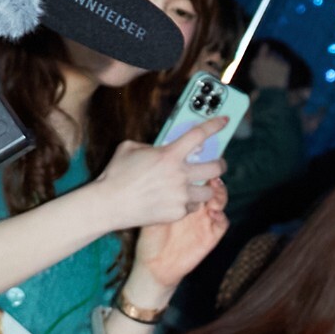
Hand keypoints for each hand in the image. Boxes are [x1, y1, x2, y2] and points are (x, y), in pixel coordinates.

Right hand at [93, 119, 221, 235]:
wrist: (109, 204)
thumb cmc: (116, 174)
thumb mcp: (130, 148)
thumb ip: (151, 146)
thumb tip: (161, 148)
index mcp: (169, 155)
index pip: (199, 135)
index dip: (215, 125)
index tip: (225, 120)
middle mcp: (180, 175)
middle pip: (216, 168)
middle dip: (221, 164)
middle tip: (217, 163)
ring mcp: (181, 196)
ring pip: (209, 191)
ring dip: (205, 187)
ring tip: (196, 185)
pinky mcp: (177, 213)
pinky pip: (193, 207)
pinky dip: (188, 203)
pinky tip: (178, 200)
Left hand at [128, 162, 226, 297]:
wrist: (153, 261)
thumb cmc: (147, 230)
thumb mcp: (150, 202)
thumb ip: (157, 183)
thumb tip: (155, 157)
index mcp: (182, 191)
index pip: (194, 170)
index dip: (199, 158)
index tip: (197, 147)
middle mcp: (196, 203)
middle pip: (212, 180)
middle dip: (214, 171)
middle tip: (207, 166)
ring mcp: (205, 218)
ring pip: (220, 199)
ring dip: (219, 192)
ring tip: (213, 186)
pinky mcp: (211, 235)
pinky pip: (223, 222)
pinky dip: (221, 215)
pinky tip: (213, 212)